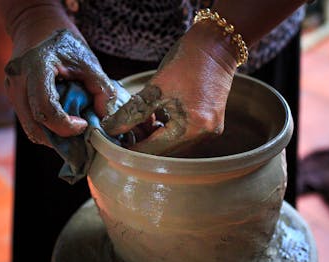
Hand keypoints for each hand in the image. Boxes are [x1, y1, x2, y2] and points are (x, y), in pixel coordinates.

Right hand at [5, 29, 115, 146]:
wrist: (37, 28)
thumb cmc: (64, 43)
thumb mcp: (88, 61)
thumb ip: (101, 88)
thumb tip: (104, 117)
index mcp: (36, 67)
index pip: (46, 109)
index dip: (66, 125)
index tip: (83, 124)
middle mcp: (18, 80)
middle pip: (34, 125)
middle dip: (59, 137)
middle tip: (79, 134)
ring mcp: (12, 90)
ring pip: (30, 128)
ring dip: (52, 136)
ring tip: (72, 130)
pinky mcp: (14, 98)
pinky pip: (29, 122)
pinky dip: (46, 129)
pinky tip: (61, 123)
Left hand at [101, 21, 237, 155]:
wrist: (217, 43)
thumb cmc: (186, 61)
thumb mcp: (154, 87)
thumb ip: (132, 112)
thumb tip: (110, 129)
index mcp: (192, 126)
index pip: (153, 150)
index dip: (131, 149)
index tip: (114, 144)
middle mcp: (204, 134)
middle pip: (164, 150)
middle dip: (142, 141)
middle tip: (123, 130)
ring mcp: (209, 131)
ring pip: (172, 143)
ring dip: (153, 136)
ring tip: (140, 119)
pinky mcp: (210, 124)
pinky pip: (182, 135)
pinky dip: (166, 129)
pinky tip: (154, 117)